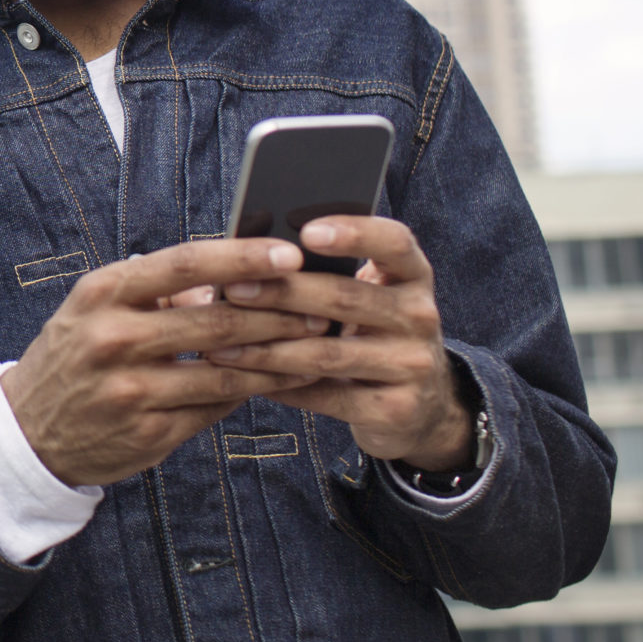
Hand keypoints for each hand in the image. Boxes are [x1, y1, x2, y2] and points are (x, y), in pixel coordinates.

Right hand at [0, 240, 333, 486]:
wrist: (30, 431)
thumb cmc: (76, 353)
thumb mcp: (97, 305)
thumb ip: (158, 288)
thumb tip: (229, 272)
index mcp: (103, 293)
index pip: (184, 264)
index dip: (242, 257)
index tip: (290, 252)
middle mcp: (113, 338)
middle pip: (215, 320)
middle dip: (278, 313)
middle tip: (321, 305)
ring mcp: (130, 390)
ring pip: (224, 371)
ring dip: (277, 358)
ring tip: (314, 345)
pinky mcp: (147, 432)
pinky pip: (214, 408)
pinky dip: (251, 392)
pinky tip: (277, 381)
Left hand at [204, 216, 473, 470]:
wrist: (421, 405)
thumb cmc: (372, 332)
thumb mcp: (368, 296)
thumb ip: (329, 272)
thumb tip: (251, 249)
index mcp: (413, 276)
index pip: (394, 242)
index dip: (354, 233)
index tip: (306, 231)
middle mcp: (421, 316)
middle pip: (345, 297)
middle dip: (282, 293)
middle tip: (232, 289)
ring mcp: (412, 366)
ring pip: (328, 353)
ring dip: (268, 348)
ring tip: (221, 344)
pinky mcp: (396, 410)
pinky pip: (327, 397)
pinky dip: (281, 386)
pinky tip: (246, 378)